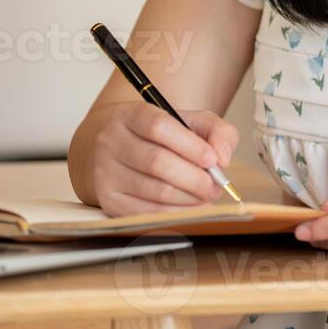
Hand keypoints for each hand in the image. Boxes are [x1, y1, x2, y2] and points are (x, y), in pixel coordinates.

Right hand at [73, 102, 238, 214]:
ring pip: (154, 189)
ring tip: (207, 196)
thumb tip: (222, 158)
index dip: (190, 146)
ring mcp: (105, 171)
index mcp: (131, 115)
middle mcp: (111, 141)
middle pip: (157, 161)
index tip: (213, 160)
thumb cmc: (165, 136)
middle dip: (194, 178)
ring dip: (188, 198)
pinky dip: (175, 213)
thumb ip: (217, 131)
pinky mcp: (107, 199)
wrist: (123, 150)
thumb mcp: (193, 122)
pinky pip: (145, 212)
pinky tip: (192, 209)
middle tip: (216, 187)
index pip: (159, 126)